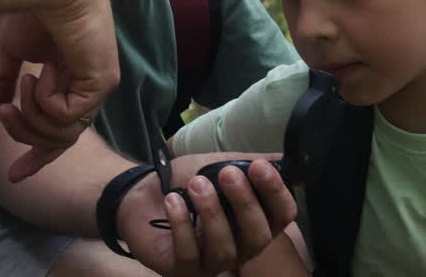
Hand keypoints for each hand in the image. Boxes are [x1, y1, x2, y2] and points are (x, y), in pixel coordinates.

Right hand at [0, 0, 118, 180]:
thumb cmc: (33, 7)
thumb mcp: (10, 52)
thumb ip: (1, 81)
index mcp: (71, 79)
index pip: (60, 129)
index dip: (37, 155)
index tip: (14, 176)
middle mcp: (89, 87)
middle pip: (59, 140)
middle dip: (25, 137)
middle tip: (2, 114)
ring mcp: (98, 86)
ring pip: (62, 134)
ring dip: (31, 117)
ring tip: (24, 82)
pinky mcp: (101, 83)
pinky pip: (65, 116)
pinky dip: (45, 101)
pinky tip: (44, 71)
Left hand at [118, 157, 296, 275]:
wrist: (141, 194)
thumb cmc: (185, 183)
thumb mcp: (218, 164)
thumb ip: (250, 163)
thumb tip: (284, 159)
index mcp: (255, 221)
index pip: (282, 216)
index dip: (275, 192)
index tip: (259, 167)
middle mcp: (240, 247)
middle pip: (259, 237)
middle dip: (245, 203)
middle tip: (227, 173)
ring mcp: (212, 263)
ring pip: (225, 249)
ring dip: (212, 213)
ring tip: (197, 184)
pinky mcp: (183, 269)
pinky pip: (189, 254)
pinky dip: (181, 225)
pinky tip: (173, 201)